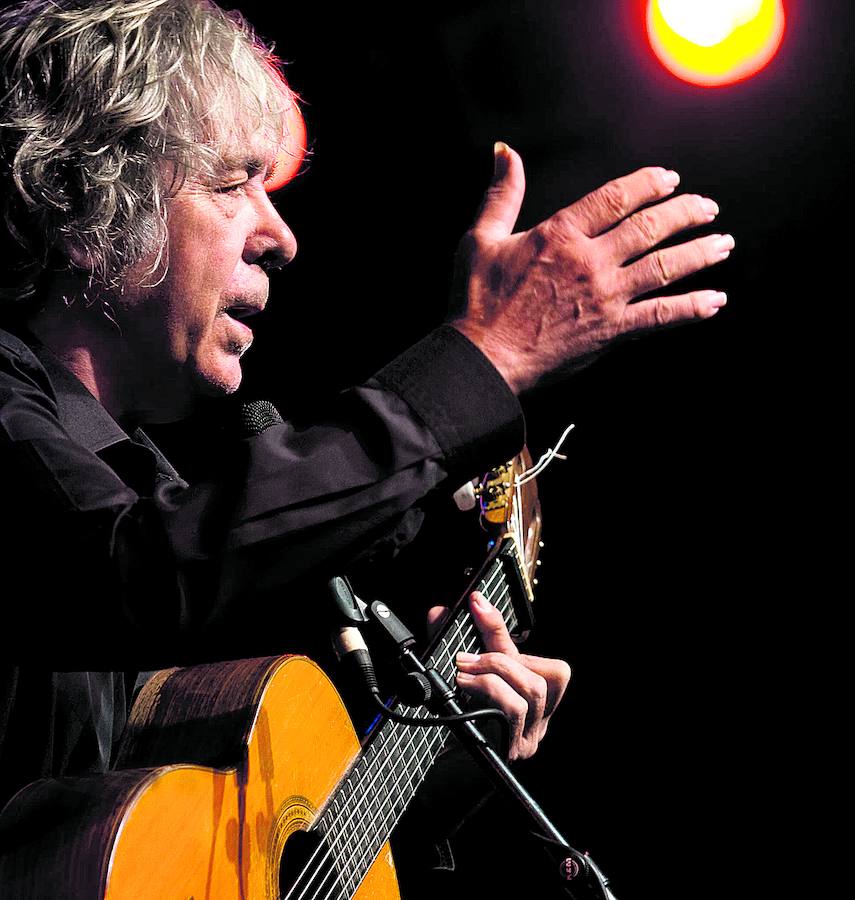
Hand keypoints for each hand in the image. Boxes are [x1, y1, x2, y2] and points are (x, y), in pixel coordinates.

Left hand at [427, 590, 570, 760]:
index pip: (534, 657)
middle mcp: (539, 719)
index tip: (476, 600)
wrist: (438, 776)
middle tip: (465, 657)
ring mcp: (530, 736)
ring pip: (534, 691)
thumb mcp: (454, 676)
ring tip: (464, 672)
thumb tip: (440, 613)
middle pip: (546, 674)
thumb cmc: (450, 725)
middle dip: (502, 655)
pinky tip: (465, 687)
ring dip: (496, 672)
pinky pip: (515, 710)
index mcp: (532, 698)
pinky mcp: (515, 749)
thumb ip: (450, 645)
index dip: (502, 625)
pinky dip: (490, 689)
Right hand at [450, 142, 732, 392]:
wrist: (484, 357)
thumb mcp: (481, 238)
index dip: (648, 184)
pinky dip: (691, 309)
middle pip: (651, 228)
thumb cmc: (477, 300)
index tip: (669, 179)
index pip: (616, 198)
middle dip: (686, 213)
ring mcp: (605, 297)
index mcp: (560, 233)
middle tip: (708, 208)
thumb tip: (504, 152)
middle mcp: (590, 260)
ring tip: (723, 244)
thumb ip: (502, 194)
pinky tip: (715, 301)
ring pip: (665, 268)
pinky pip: (660, 316)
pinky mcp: (610, 331)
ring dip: (699, 253)